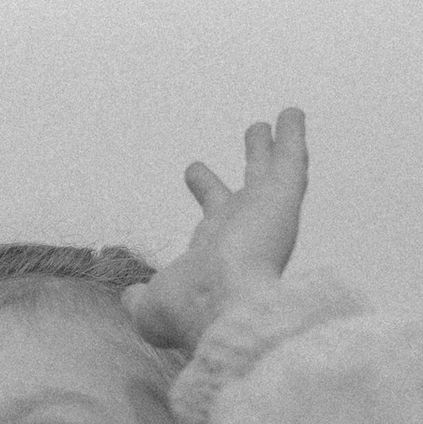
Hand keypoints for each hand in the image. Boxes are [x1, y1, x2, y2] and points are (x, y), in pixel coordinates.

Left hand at [126, 106, 308, 357]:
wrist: (222, 307)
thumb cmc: (189, 310)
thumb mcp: (150, 307)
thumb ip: (139, 299)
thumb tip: (130, 297)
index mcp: (214, 251)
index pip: (212, 215)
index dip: (205, 189)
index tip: (195, 171)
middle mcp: (242, 229)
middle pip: (248, 185)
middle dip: (250, 161)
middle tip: (253, 134)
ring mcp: (264, 212)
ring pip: (271, 169)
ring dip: (272, 145)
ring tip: (278, 119)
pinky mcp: (282, 197)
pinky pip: (290, 158)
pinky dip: (293, 135)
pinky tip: (293, 113)